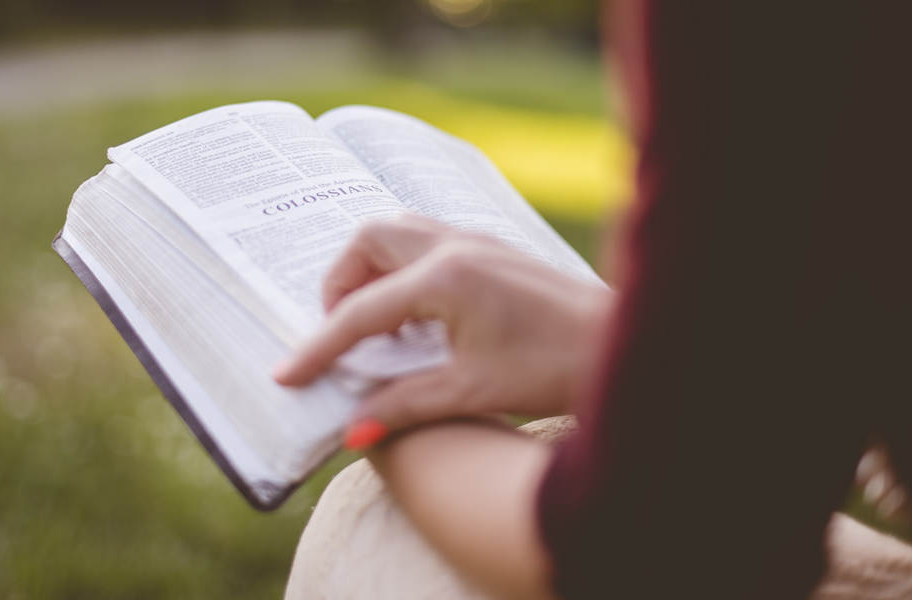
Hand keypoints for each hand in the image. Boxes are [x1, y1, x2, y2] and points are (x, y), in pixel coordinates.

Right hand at [274, 215, 612, 445]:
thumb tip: (352, 431)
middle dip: (340, 284)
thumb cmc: (557, 368)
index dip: (318, 347)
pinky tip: (416, 317)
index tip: (287, 375)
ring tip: (374, 324)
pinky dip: (402, 270)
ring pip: (398, 232)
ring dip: (371, 270)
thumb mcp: (472, 392)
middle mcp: (455, 247)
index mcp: (444, 278)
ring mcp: (477, 241)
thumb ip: (403, 405)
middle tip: (340, 335)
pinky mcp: (493, 250)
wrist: (624, 346)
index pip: (359, 311)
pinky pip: (426, 242)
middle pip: (368, 240)